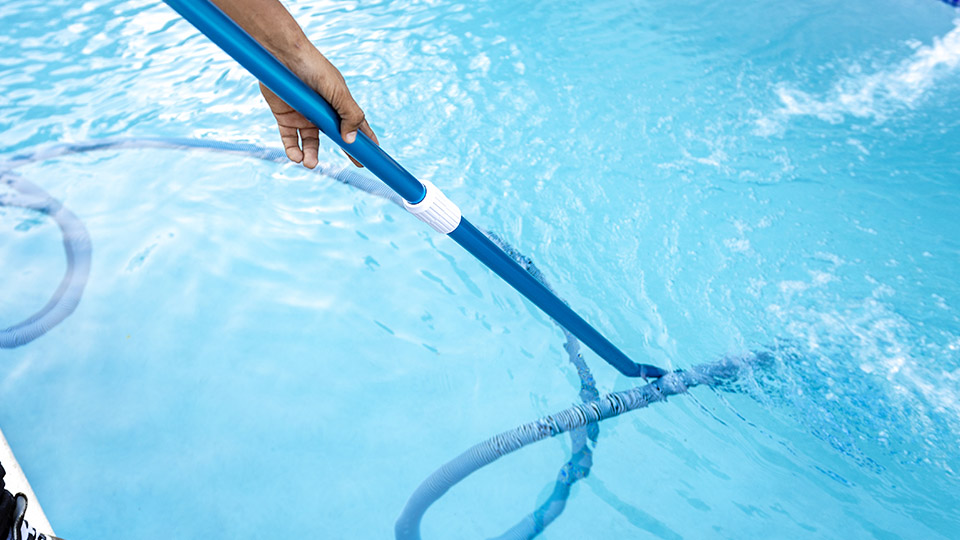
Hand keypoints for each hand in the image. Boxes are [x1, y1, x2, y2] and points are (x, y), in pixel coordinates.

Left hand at [260, 56, 377, 168]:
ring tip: (310, 163)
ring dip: (311, 155)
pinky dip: (292, 150)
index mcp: (338, 104)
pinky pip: (289, 140)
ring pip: (310, 143)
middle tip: (357, 164)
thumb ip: (350, 116)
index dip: (366, 138)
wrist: (282, 56)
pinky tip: (296, 157)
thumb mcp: (339, 92)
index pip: (356, 124)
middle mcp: (322, 112)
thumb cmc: (314, 68)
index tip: (374, 153)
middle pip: (336, 137)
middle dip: (347, 151)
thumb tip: (352, 140)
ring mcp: (303, 116)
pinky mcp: (284, 117)